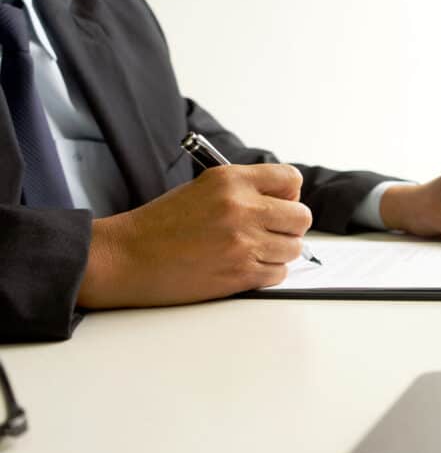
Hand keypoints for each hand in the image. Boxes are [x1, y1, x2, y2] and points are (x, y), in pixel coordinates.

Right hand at [78, 164, 312, 307]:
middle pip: (301, 217)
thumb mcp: (203, 189)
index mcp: (231, 180)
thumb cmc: (160, 224)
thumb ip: (244, 190)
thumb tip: (284, 201)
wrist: (126, 257)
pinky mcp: (240, 273)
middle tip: (271, 231)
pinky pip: (278, 273)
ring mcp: (243, 242)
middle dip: (290, 226)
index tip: (280, 203)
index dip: (290, 193)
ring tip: (252, 251)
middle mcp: (241, 208)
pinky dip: (268, 272)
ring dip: (279, 252)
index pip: (291, 179)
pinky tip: (245, 266)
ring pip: (293, 248)